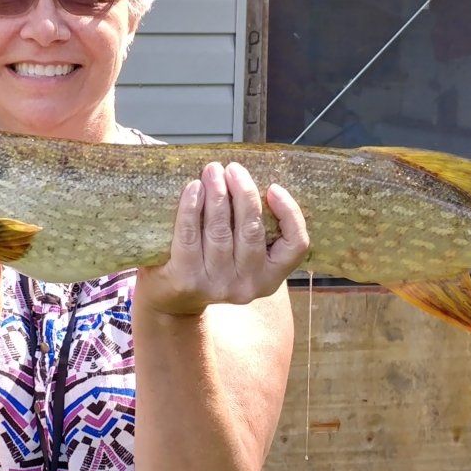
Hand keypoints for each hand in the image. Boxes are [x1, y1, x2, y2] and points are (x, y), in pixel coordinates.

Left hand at [138, 162, 309, 316]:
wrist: (174, 301)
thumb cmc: (213, 266)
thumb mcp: (244, 258)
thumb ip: (255, 229)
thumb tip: (252, 181)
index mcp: (270, 277)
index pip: (296, 245)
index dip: (290, 213)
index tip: (274, 188)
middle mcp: (248, 285)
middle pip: (251, 230)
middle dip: (243, 192)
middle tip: (233, 169)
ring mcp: (217, 284)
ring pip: (220, 230)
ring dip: (216, 194)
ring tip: (212, 172)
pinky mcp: (187, 279)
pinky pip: (190, 235)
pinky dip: (192, 207)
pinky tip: (193, 188)